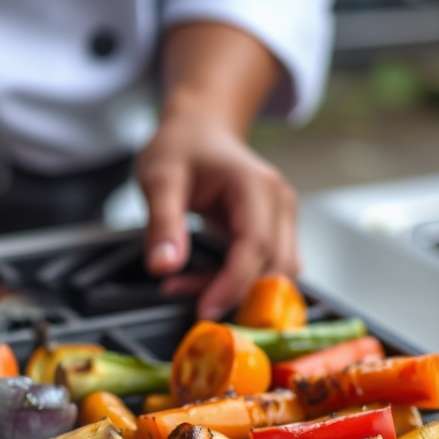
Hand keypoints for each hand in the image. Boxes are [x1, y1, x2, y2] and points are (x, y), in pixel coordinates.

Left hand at [141, 21, 299, 319]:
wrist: (199, 128)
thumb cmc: (181, 147)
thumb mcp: (159, 179)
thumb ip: (162, 224)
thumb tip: (163, 267)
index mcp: (256, 187)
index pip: (257, 247)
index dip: (233, 284)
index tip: (203, 310)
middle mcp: (278, 204)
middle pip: (274, 269)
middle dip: (231, 293)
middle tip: (182, 298)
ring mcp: (280, 220)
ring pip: (270, 276)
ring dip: (229, 292)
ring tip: (179, 284)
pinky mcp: (271, 233)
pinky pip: (260, 271)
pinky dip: (229, 284)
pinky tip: (192, 279)